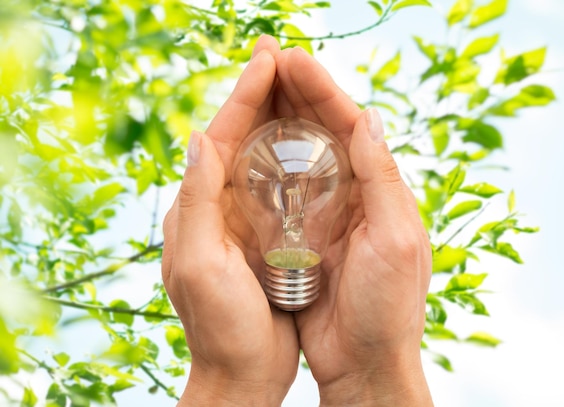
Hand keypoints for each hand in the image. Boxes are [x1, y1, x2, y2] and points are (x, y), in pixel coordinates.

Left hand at [161, 36, 298, 405]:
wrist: (240, 372)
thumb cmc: (219, 326)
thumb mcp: (201, 264)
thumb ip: (197, 201)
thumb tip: (201, 137)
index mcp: (201, 205)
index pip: (223, 134)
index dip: (247, 93)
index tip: (271, 56)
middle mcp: (220, 205)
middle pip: (243, 136)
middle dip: (264, 94)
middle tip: (286, 54)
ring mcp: (245, 219)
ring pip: (265, 156)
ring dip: (282, 119)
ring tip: (303, 86)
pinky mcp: (269, 236)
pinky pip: (283, 185)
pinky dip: (299, 158)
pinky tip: (318, 145)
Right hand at [273, 47, 433, 405]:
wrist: (365, 362)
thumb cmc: (390, 307)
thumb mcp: (396, 239)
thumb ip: (383, 178)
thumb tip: (370, 115)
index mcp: (381, 189)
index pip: (351, 123)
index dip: (321, 89)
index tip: (290, 58)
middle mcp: (356, 194)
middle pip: (324, 130)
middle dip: (297, 93)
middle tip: (265, 60)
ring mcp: (328, 214)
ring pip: (301, 154)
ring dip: (280, 120)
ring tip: (254, 89)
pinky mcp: (304, 237)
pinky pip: (283, 190)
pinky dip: (267, 165)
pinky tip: (248, 148)